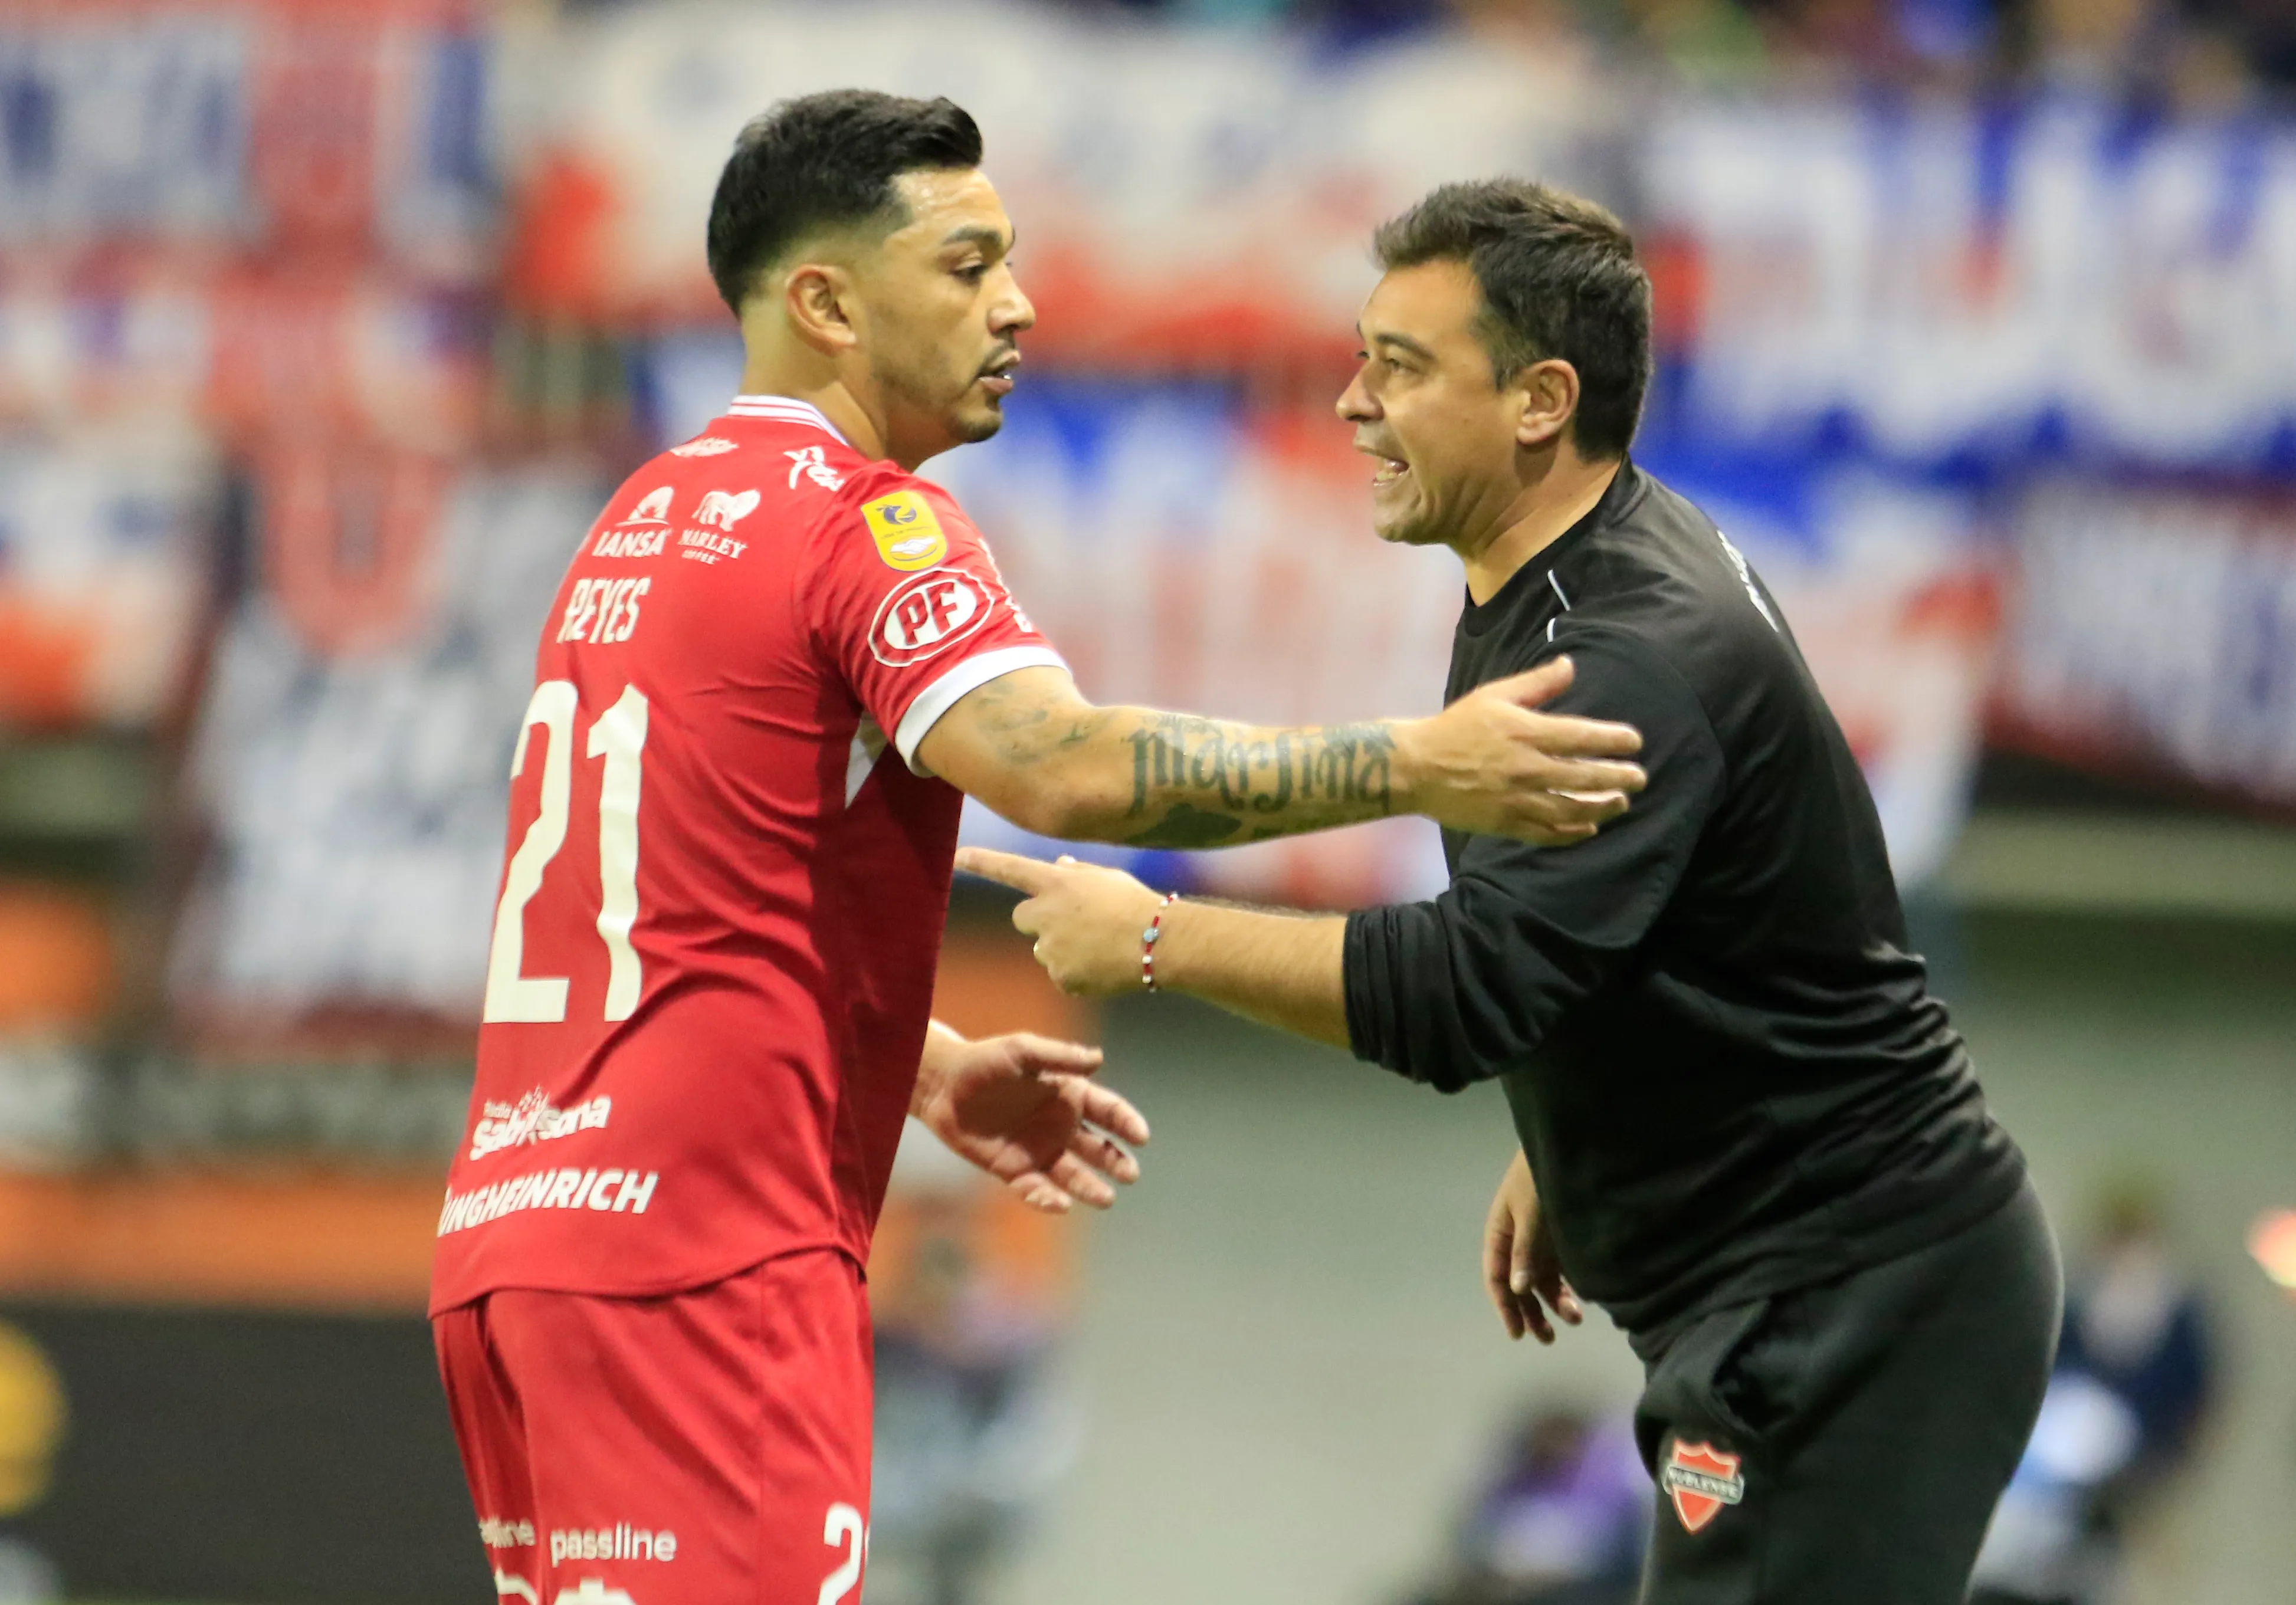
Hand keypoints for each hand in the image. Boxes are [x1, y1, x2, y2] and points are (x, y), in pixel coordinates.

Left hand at [914, 1030, 1149, 1213]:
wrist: (941, 1084)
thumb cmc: (984, 1060)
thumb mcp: (1022, 1051)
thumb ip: (1059, 1056)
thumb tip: (1098, 1059)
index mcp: (1067, 1094)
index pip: (1106, 1110)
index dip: (1126, 1122)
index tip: (1141, 1136)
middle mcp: (1058, 1125)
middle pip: (1097, 1147)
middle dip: (1115, 1161)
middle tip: (1130, 1174)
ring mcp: (1036, 1149)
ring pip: (1072, 1173)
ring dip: (1090, 1186)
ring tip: (1106, 1199)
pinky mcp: (1012, 1169)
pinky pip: (1034, 1188)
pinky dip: (1048, 1198)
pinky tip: (1061, 1204)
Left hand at [954, 848, 1160, 996]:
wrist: (1159, 943)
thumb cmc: (1137, 905)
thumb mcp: (1107, 878)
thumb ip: (1077, 873)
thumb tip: (1060, 864)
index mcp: (1056, 882)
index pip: (1009, 868)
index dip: (981, 862)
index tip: (957, 857)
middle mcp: (1044, 914)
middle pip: (1022, 917)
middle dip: (1040, 920)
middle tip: (1075, 923)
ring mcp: (1049, 948)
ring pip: (1044, 949)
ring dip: (1063, 947)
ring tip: (1101, 945)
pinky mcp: (1060, 977)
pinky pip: (1061, 974)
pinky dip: (1077, 972)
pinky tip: (1103, 965)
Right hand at [1396, 657, 1644, 844]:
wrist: (1417, 767)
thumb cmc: (1456, 727)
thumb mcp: (1496, 695)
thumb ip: (1537, 683)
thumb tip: (1571, 665)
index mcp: (1526, 733)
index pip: (1584, 737)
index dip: (1614, 740)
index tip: (1635, 742)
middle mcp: (1527, 768)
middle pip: (1586, 777)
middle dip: (1619, 777)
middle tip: (1640, 777)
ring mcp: (1517, 800)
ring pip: (1572, 809)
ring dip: (1603, 808)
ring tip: (1621, 803)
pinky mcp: (1506, 824)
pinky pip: (1549, 833)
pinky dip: (1573, 832)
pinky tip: (1588, 828)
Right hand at [1485, 1149, 1582, 1343]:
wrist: (1564, 1146)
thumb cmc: (1539, 1178)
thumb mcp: (1530, 1214)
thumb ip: (1524, 1252)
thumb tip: (1517, 1290)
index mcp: (1499, 1233)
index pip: (1496, 1278)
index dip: (1505, 1307)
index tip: (1518, 1333)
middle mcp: (1517, 1241)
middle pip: (1519, 1284)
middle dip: (1531, 1313)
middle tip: (1548, 1339)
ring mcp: (1540, 1239)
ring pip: (1543, 1279)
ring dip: (1555, 1301)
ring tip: (1575, 1319)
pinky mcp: (1560, 1237)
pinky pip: (1561, 1268)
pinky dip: (1569, 1286)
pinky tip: (1582, 1298)